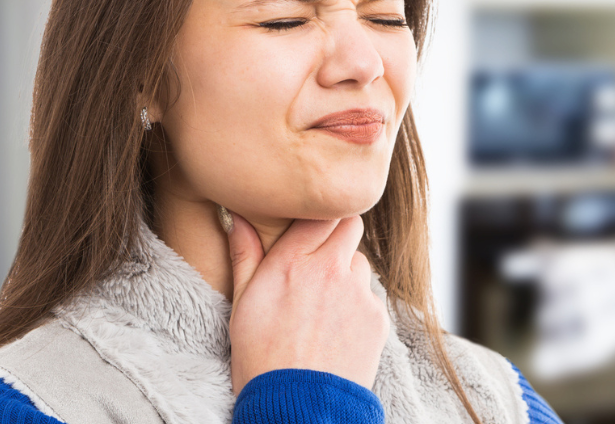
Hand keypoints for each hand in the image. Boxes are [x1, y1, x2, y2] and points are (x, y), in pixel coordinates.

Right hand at [226, 212, 389, 395]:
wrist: (297, 408)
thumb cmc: (261, 358)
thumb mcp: (243, 305)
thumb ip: (245, 255)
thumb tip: (238, 217)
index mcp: (293, 262)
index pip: (320, 211)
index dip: (317, 214)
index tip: (309, 226)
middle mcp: (331, 270)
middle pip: (350, 224)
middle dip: (338, 234)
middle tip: (320, 258)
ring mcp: (358, 294)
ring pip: (360, 263)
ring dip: (347, 273)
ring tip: (324, 305)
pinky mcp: (377, 319)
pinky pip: (370, 297)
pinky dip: (357, 306)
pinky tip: (336, 330)